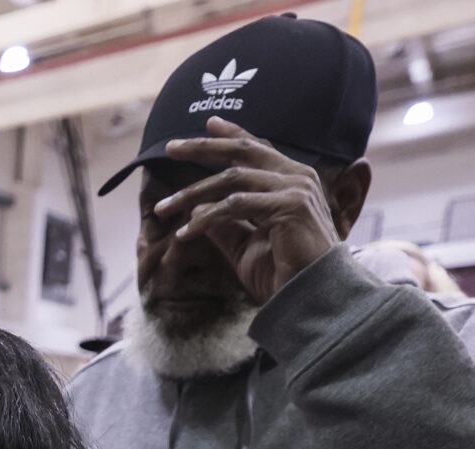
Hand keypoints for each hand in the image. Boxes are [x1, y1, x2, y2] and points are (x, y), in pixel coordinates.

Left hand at [155, 120, 345, 304]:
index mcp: (292, 181)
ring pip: (232, 179)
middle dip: (204, 147)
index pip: (258, 149)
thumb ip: (225, 223)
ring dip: (192, 193)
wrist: (311, 297)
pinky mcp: (288, 206)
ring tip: (162, 209)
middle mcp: (297, 177)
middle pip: (243, 152)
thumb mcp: (245, 245)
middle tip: (171, 146)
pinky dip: (206, 218)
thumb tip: (198, 207)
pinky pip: (235, 205)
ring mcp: (295, 189)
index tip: (207, 124)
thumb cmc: (284, 275)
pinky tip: (184, 233)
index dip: (232, 135)